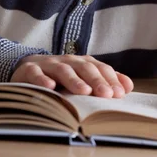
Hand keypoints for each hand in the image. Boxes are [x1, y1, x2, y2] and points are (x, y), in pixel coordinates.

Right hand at [11, 54, 133, 97]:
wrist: (27, 67)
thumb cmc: (60, 77)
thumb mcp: (83, 77)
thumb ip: (105, 81)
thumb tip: (129, 86)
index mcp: (82, 63)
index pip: (100, 68)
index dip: (110, 79)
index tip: (119, 94)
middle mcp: (67, 61)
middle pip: (84, 68)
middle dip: (97, 81)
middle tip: (107, 94)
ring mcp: (48, 65)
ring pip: (63, 70)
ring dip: (74, 80)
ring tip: (84, 91)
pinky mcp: (29, 70)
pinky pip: (36, 74)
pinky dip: (42, 80)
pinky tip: (50, 88)